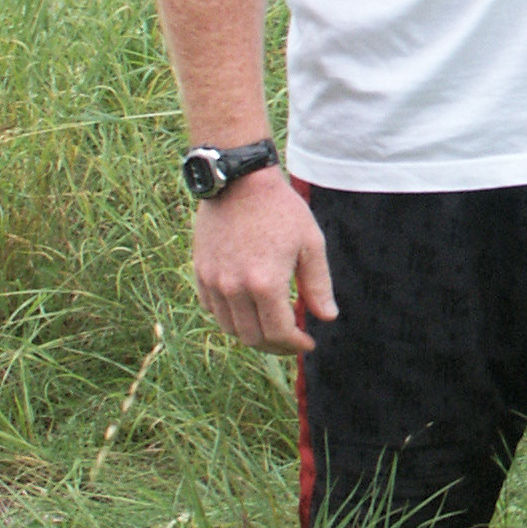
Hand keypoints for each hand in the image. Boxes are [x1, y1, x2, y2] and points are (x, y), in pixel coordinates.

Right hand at [191, 166, 337, 354]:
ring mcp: (212, 281)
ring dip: (252, 334)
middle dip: (276, 346)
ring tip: (272, 327)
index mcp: (265, 284)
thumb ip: (318, 285)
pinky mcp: (200, 272)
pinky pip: (212, 308)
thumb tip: (326, 318)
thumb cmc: (281, 209)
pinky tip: (248, 308)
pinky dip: (230, 316)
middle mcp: (234, 288)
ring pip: (230, 327)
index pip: (278, 333)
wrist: (239, 182)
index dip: (295, 345)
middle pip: (253, 337)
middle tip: (292, 340)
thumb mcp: (311, 243)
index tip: (308, 343)